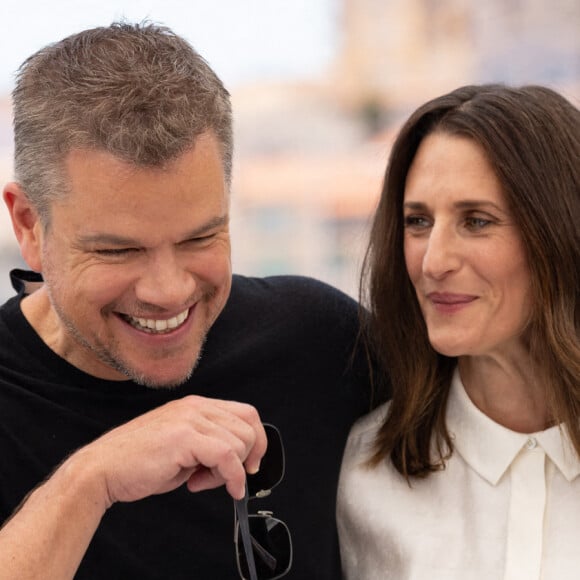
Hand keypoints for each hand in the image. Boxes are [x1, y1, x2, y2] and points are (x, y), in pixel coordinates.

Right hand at [71, 395, 266, 504]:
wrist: (102, 470)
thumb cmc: (139, 463)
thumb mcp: (183, 448)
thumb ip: (209, 446)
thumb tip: (237, 462)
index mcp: (195, 405)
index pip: (245, 413)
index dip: (256, 440)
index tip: (251, 464)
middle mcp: (195, 406)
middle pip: (248, 427)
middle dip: (244, 458)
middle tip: (221, 477)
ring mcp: (189, 418)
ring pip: (239, 442)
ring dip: (230, 470)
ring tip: (201, 480)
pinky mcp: (184, 437)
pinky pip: (227, 457)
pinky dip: (234, 477)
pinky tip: (227, 489)